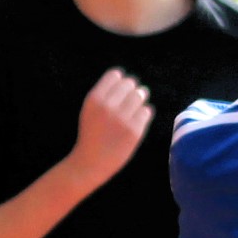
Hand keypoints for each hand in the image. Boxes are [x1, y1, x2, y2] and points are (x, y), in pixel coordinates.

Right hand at [65, 68, 152, 191]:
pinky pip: (147, 111)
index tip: (120, 91)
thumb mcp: (90, 110)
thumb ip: (105, 94)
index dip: (120, 81)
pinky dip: (144, 113)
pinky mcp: (134, 131)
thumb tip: (128, 79)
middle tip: (130, 101)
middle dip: (132, 89)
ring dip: (140, 99)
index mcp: (94, 99)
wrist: (90, 163)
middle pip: (129, 83)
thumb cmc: (92, 134)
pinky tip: (137, 120)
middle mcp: (108, 106)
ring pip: (140, 95)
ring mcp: (122, 119)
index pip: (115, 75)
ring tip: (135, 108)